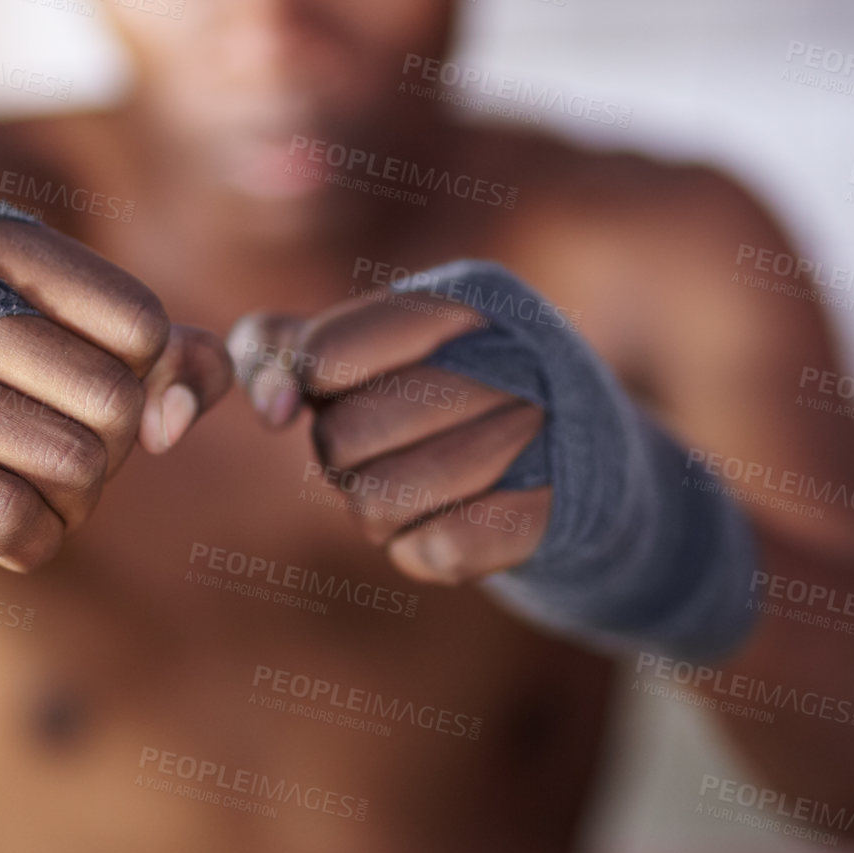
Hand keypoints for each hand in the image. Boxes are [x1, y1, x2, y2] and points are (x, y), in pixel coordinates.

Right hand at [0, 215, 232, 572]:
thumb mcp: (64, 350)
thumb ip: (164, 358)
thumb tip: (178, 417)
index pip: (140, 324)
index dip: (138, 382)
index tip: (80, 392)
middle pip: (115, 401)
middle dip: (107, 455)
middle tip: (49, 453)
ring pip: (74, 463)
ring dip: (71, 505)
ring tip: (19, 486)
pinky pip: (15, 516)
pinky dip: (32, 541)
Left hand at [228, 291, 548, 585]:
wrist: (583, 463)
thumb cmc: (443, 393)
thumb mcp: (363, 350)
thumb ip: (286, 349)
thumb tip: (270, 410)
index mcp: (460, 300)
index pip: (322, 356)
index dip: (311, 385)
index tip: (335, 389)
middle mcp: (507, 356)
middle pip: (338, 439)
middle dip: (347, 458)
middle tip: (392, 447)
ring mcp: (538, 434)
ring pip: (375, 504)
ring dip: (382, 511)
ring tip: (423, 486)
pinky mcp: (549, 515)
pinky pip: (436, 552)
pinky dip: (425, 548)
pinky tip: (456, 520)